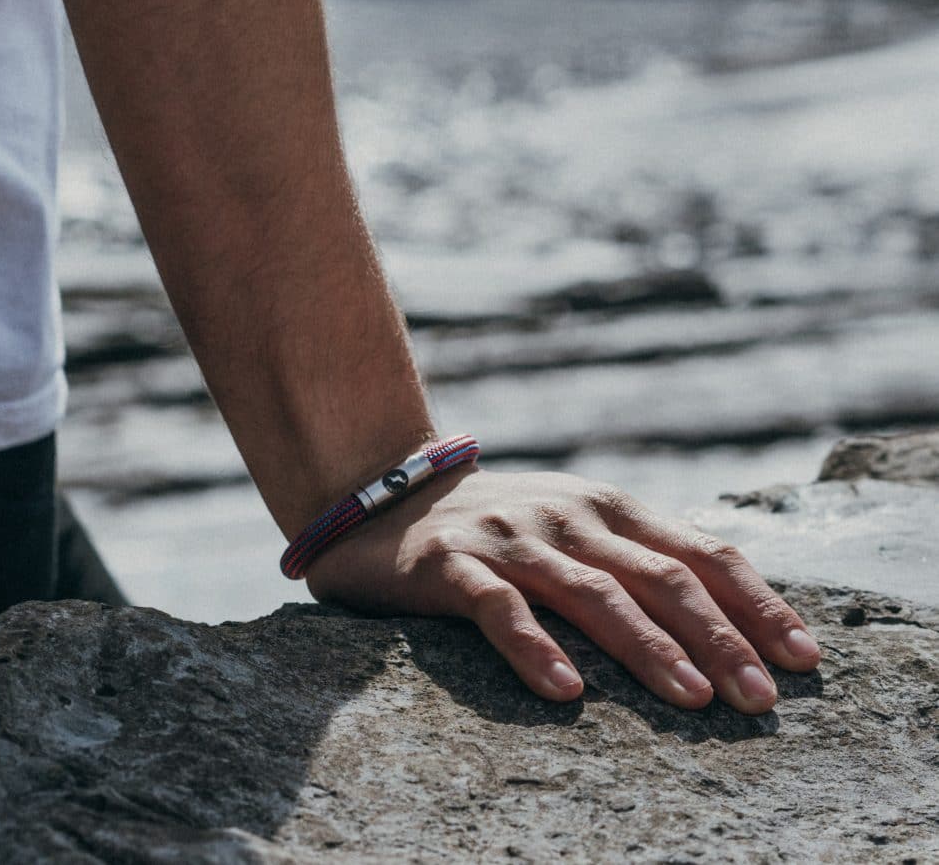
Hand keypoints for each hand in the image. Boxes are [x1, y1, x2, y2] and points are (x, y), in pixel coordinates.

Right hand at [304, 467, 820, 712]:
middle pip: (658, 575)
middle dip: (718, 636)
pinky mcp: (452, 565)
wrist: (386, 491)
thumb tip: (732, 616)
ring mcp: (511, 538)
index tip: (802, 658)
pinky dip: (536, 647)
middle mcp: (567, 516)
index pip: (697, 551)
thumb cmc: (497, 522)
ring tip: (690, 698)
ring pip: (591, 592)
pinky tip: (566, 690)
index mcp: (607, 506)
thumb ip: (636, 555)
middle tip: (759, 697)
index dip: (755, 602)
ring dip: (646, 646)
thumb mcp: (575, 524)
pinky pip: (499, 608)